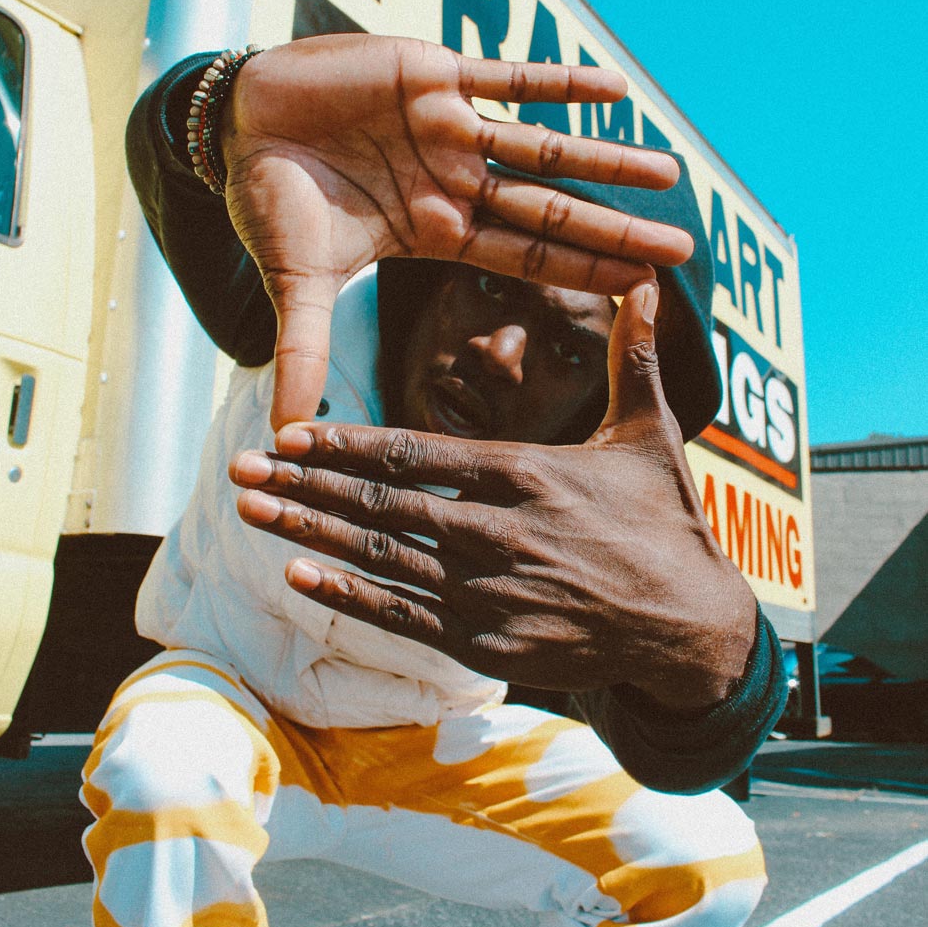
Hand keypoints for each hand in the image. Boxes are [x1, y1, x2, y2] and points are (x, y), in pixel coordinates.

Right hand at [221, 35, 692, 428]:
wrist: (238, 120)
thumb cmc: (270, 197)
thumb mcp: (298, 280)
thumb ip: (305, 349)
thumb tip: (288, 433)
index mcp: (436, 231)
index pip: (526, 259)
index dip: (583, 274)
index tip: (643, 291)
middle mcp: (456, 182)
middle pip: (552, 213)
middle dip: (615, 231)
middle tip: (686, 249)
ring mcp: (452, 129)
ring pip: (545, 147)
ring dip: (606, 160)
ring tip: (669, 174)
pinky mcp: (433, 74)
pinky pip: (508, 78)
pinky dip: (557, 82)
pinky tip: (616, 90)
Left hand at [229, 282, 756, 709]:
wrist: (689, 628)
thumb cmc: (665, 523)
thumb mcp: (651, 433)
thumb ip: (632, 357)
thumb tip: (650, 282)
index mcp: (527, 475)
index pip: (415, 455)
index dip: (345, 445)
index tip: (289, 435)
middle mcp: (498, 534)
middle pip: (379, 505)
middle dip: (302, 487)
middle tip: (238, 471)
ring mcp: (489, 594)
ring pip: (380, 558)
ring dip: (309, 535)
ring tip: (250, 514)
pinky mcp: (489, 644)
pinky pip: (404, 616)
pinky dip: (349, 595)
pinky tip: (299, 575)